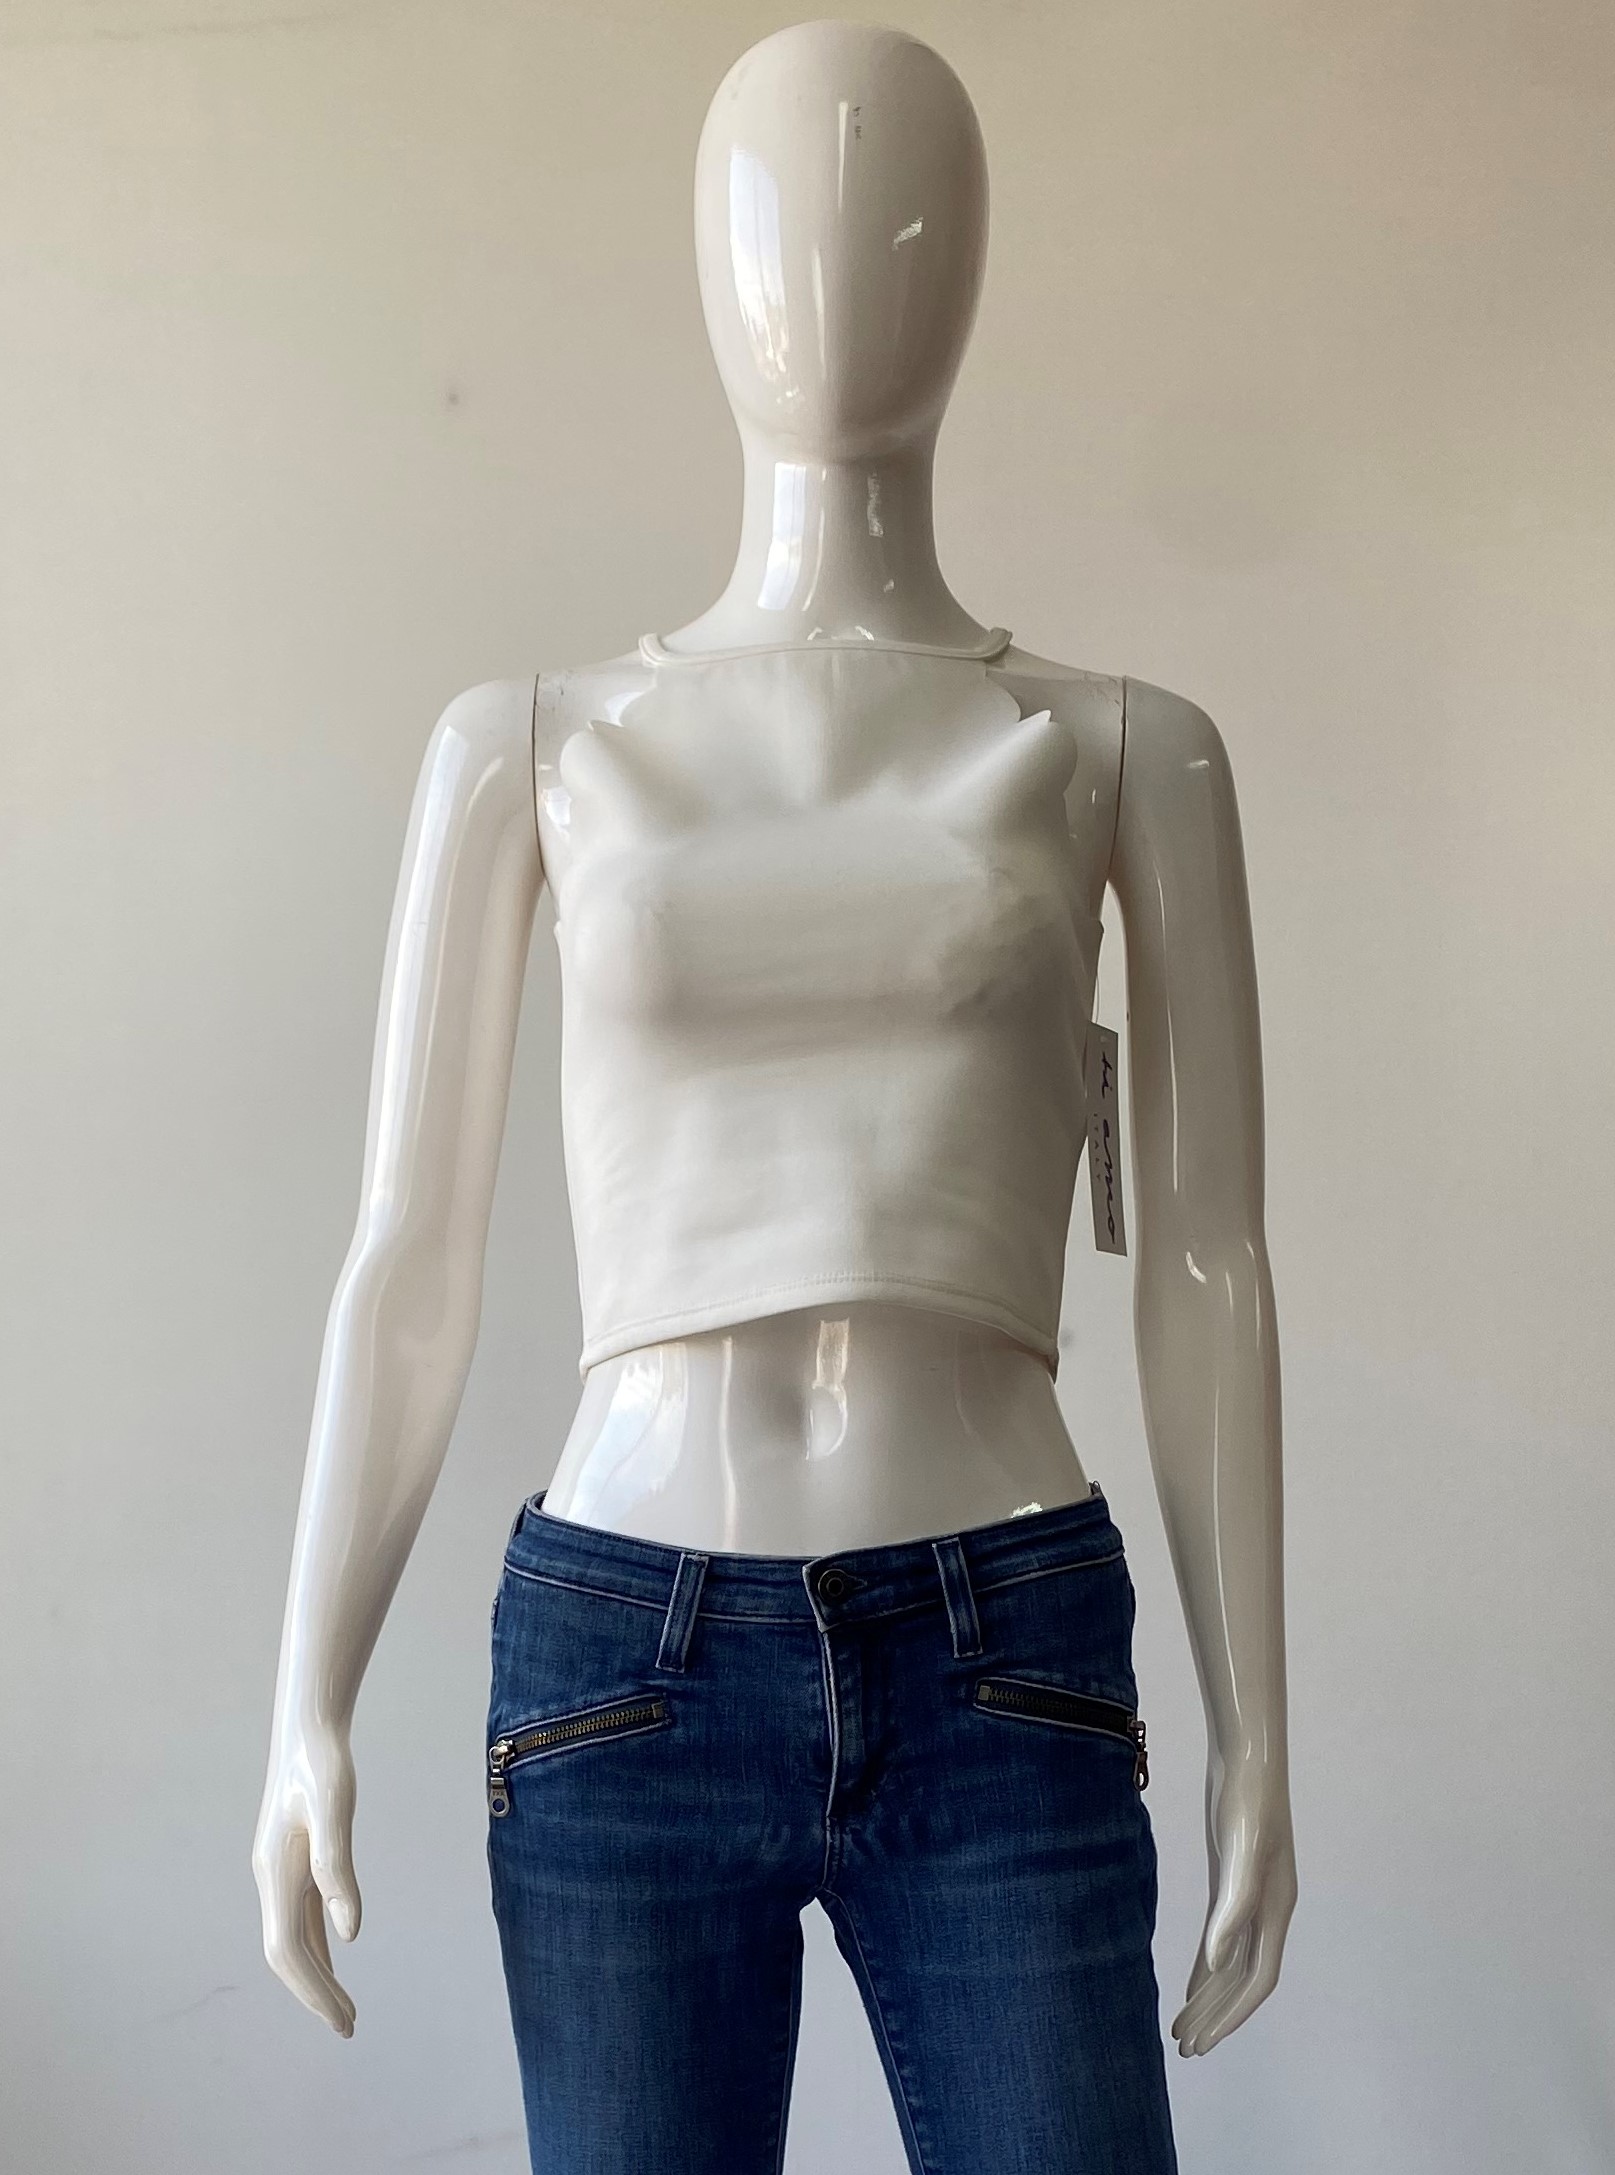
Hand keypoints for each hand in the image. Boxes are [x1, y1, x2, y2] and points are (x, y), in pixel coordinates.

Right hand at [252, 1710, 362, 2035]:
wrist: (307, 1729)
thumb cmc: (322, 1765)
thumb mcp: (334, 1811)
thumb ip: (337, 1869)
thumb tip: (350, 1933)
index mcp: (275, 1873)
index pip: (287, 1950)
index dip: (312, 1988)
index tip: (339, 2018)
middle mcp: (272, 1880)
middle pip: (288, 1953)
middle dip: (315, 1993)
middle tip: (348, 2027)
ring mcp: (281, 1872)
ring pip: (294, 1938)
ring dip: (317, 1975)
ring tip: (342, 2009)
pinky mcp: (295, 1862)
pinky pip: (303, 1918)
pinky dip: (318, 1945)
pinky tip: (335, 1957)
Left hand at [1171, 1752, 1295, 2055]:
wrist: (1247, 1755)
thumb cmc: (1249, 1800)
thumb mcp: (1241, 1852)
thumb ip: (1232, 1908)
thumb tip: (1218, 1965)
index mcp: (1276, 1909)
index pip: (1258, 1980)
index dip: (1232, 2016)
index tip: (1204, 2042)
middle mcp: (1268, 1910)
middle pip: (1242, 1979)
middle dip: (1217, 2016)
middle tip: (1185, 2048)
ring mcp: (1249, 1895)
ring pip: (1231, 1961)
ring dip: (1210, 1996)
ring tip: (1182, 2027)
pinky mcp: (1230, 1879)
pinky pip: (1220, 1936)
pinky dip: (1207, 1964)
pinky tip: (1192, 1983)